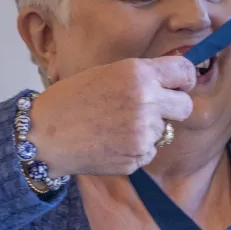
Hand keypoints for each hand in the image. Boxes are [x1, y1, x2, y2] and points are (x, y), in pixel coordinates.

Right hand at [28, 57, 195, 176]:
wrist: (45, 135)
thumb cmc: (71, 100)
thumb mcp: (108, 73)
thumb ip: (141, 78)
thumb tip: (170, 83)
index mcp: (139, 74)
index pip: (185, 72)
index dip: (185, 80)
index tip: (180, 85)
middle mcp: (146, 102)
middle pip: (185, 107)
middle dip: (174, 108)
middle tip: (154, 109)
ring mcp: (143, 133)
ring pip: (164, 131)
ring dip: (148, 130)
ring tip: (115, 127)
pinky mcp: (137, 157)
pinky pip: (148, 151)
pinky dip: (135, 149)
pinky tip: (110, 142)